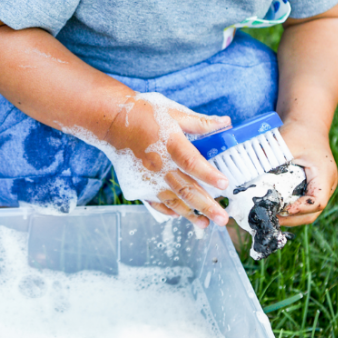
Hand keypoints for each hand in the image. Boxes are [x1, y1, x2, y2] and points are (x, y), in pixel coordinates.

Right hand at [103, 93, 230, 227]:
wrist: (112, 122)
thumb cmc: (144, 114)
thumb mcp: (174, 112)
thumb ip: (201, 123)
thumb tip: (225, 122)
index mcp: (170, 144)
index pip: (192, 162)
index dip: (208, 174)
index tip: (224, 184)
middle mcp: (159, 164)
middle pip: (186, 189)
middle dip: (206, 206)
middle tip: (222, 218)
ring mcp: (148, 177)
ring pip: (173, 200)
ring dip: (190, 214)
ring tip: (205, 224)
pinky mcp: (139, 184)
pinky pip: (155, 201)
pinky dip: (168, 210)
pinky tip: (179, 215)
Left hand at [277, 120, 337, 225]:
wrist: (307, 125)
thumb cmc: (299, 132)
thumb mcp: (285, 141)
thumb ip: (269, 156)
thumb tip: (246, 172)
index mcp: (325, 175)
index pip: (317, 201)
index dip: (300, 209)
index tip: (281, 209)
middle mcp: (326, 186)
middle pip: (312, 213)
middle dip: (291, 219)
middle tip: (268, 218)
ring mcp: (319, 189)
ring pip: (307, 213)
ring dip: (288, 217)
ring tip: (267, 216)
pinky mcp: (311, 189)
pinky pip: (301, 205)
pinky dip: (288, 210)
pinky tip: (271, 208)